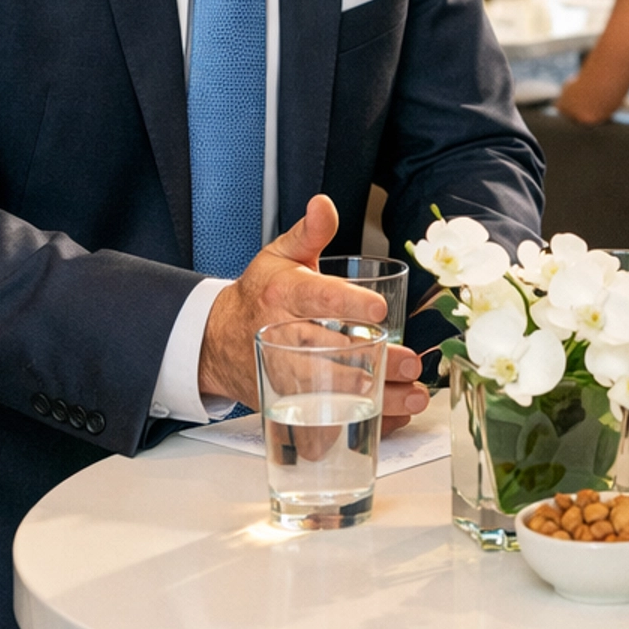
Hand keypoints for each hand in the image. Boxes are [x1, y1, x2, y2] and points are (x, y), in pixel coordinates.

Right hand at [198, 193, 429, 427]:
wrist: (217, 339)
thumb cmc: (260, 294)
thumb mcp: (280, 255)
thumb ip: (310, 232)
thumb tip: (324, 203)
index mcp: (283, 292)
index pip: (317, 296)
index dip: (348, 303)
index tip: (379, 309)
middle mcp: (280, 333)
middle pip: (327, 349)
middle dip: (372, 358)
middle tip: (410, 362)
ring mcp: (279, 372)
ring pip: (326, 390)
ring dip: (370, 397)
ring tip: (409, 397)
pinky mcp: (282, 402)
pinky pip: (315, 421)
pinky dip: (351, 426)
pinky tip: (385, 421)